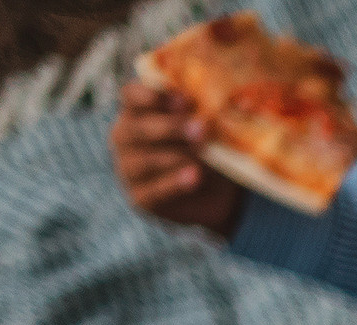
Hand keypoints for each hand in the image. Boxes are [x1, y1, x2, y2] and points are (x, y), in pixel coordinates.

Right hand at [111, 81, 246, 237]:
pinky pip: (153, 190)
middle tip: (201, 128)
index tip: (183, 99)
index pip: (130, 96)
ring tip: (203, 153)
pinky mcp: (139, 198)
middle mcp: (125, 137)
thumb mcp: (209, 126)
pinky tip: (195, 176)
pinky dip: (175, 183)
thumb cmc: (209, 148)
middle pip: (137, 128)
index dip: (151, 95)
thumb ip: (205, 111)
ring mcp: (128, 168)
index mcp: (137, 111)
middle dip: (170, 127)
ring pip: (143, 161)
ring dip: (174, 156)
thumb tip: (231, 99)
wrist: (218, 195)